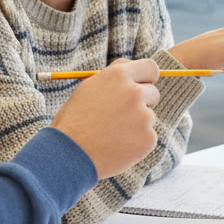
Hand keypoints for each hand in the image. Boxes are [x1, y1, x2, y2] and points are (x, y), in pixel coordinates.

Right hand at [51, 58, 160, 178]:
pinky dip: (136, 142)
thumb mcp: (88, 89)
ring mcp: (144, 116)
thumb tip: (132, 71)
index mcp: (118, 76)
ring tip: (112, 134)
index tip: (144, 86)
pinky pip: (148, 136)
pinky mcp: (149, 138)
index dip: (147, 78)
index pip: (150, 68)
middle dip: (143, 102)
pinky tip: (117, 146)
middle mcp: (134, 93)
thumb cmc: (74, 121)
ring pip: (150, 117)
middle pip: (153, 93)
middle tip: (122, 116)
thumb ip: (113, 77)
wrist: (70, 156)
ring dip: (137, 124)